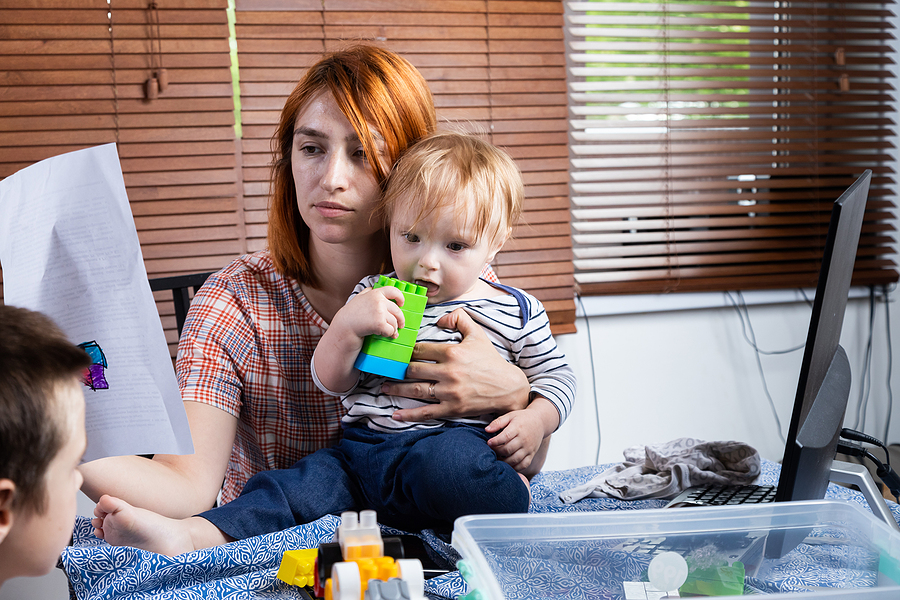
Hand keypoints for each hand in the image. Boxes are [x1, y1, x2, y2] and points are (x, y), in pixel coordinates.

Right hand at [334, 286, 405, 341]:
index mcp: (375, 293)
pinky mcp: (379, 324)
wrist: (344, 327)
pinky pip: (391, 330)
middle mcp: (379, 301)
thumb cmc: (350, 315)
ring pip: (395, 322)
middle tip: (400, 325)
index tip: (401, 303)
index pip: (393, 291)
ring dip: (393, 329)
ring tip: (390, 332)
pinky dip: (389, 334)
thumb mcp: (358, 298)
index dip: (400, 297)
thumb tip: (373, 288)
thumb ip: (367, 292)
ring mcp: (380, 312)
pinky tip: (384, 334)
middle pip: (397, 311)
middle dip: (400, 320)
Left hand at [383, 308, 529, 420]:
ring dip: (396, 389)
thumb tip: (439, 320)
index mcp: (452, 352)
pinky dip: (409, 414)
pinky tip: (396, 415)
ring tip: (384, 388)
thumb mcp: (477, 334)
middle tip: (387, 370)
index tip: (400, 353)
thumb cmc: (490, 360)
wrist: (507, 387)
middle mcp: (449, 372)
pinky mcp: (452, 408)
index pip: (420, 350)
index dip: (407, 351)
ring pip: (415, 390)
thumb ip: (459, 319)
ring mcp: (449, 392)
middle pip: (413, 370)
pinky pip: (426, 412)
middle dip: (398, 370)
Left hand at [485, 409, 545, 472]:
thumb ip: (498, 422)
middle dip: (497, 452)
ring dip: (504, 462)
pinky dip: (515, 468)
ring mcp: (528, 448)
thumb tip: (486, 429)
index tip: (488, 443)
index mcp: (518, 428)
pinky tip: (508, 465)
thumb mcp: (510, 416)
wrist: (540, 422)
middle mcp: (524, 439)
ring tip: (497, 459)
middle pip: (509, 449)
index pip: (505, 437)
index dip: (495, 441)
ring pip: (515, 459)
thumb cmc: (523, 418)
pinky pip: (524, 464)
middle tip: (491, 451)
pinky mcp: (532, 454)